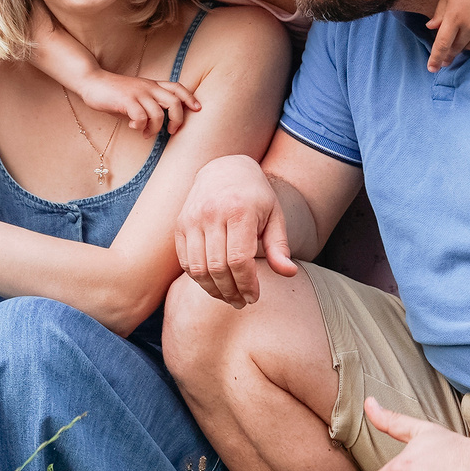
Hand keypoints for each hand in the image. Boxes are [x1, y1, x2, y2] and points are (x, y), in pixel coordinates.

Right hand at [78, 69, 199, 133]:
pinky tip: (133, 127)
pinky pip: (141, 117)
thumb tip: (159, 123)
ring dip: (155, 128)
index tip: (198, 109)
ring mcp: (138, 93)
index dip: (190, 98)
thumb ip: (148, 104)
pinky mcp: (126, 101)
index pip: (177, 88)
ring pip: (158, 113)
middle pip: (174, 102)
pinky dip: (140, 126)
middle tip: (171, 131)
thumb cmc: (114, 92)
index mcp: (152, 85)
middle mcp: (148, 87)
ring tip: (145, 133)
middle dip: (178, 120)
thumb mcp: (136, 95)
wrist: (92, 81)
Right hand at [173, 153, 293, 306]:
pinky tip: (214, 284)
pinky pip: (186, 262)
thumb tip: (289, 273)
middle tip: (242, 302)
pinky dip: (199, 278)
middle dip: (231, 292)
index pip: (239, 260)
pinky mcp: (180, 225)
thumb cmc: (255, 196)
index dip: (247, 284)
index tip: (254, 297)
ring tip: (229, 297)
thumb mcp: (274, 216)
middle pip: (217, 268)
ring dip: (213, 290)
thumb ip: (279, 246)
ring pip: (198, 269)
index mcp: (238, 210)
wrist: (225, 168)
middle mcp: (211, 214)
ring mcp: (192, 219)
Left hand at [424, 0, 469, 71]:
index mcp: (455, 16)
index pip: (442, 45)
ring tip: (462, 40)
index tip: (432, 69)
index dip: (436, 58)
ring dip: (465, 46)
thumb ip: (440, 12)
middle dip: (450, 54)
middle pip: (458, 48)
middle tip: (446, 57)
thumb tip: (431, 27)